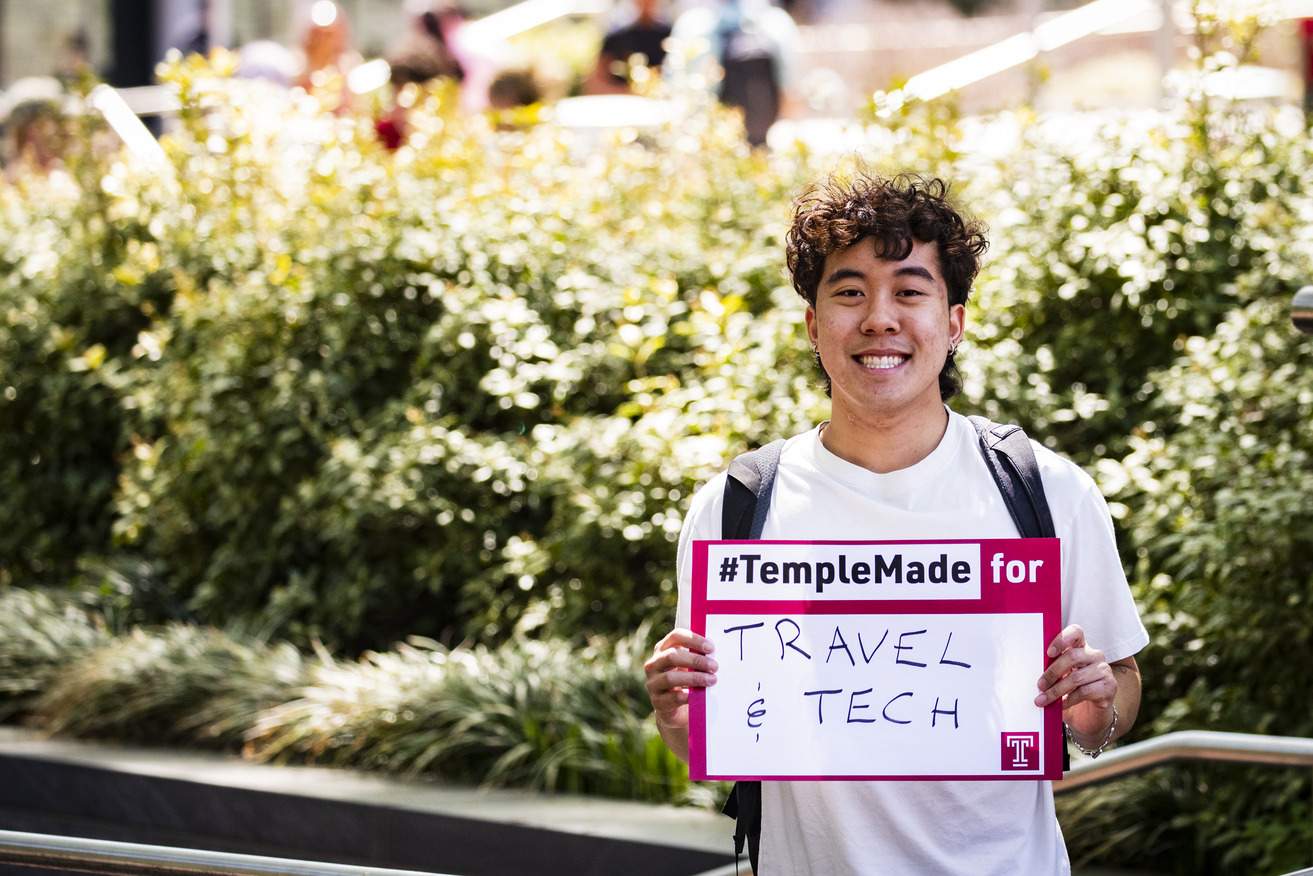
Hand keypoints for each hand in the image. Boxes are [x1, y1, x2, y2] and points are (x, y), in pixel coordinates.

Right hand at [644, 629, 717, 762]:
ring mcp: (653, 684)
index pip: (675, 636)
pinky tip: (700, 696)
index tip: (710, 648)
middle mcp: (653, 664)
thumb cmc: (685, 681)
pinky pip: (673, 698)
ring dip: (695, 678)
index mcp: (662, 649)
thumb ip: (697, 657)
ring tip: (712, 680)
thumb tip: (716, 650)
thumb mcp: (689, 667)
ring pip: (671, 677)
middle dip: (696, 660)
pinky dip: (688, 696)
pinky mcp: (657, 702)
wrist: (673, 710)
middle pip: (672, 656)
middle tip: (715, 666)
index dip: (693, 640)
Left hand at [1034, 623, 1116, 742]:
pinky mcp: (1109, 687)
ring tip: (1042, 699)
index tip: (1049, 652)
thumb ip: (1052, 669)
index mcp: (1081, 646)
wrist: (1091, 713)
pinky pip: (1085, 692)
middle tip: (1039, 685)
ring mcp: (1104, 670)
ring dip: (1056, 690)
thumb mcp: (1061, 676)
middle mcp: (1095, 655)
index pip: (1076, 632)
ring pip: (1076, 677)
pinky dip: (1068, 700)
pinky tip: (1060, 705)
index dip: (1062, 639)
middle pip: (1072, 657)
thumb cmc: (1071, 689)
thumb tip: (1031, 670)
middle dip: (1052, 672)